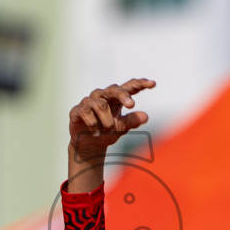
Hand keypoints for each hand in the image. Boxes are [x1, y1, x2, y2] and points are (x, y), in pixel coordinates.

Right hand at [66, 78, 154, 192]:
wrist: (89, 146)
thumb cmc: (107, 133)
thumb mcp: (122, 128)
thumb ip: (132, 121)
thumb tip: (145, 116)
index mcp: (116, 98)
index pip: (129, 87)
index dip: (140, 84)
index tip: (153, 84)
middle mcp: (102, 96)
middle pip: (113, 89)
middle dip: (123, 95)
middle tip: (131, 105)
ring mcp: (88, 102)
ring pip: (100, 104)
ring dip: (106, 120)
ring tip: (106, 129)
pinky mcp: (77, 110)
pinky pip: (86, 112)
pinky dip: (93, 124)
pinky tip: (95, 132)